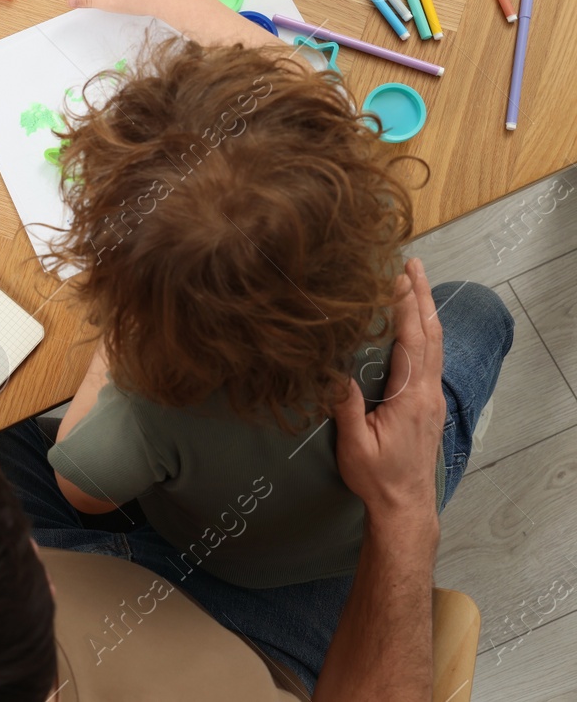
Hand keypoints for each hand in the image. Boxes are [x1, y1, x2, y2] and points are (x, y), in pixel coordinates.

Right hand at [331, 258, 445, 534]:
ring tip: (416, 282)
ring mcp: (431, 398)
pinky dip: (425, 331)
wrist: (406, 506)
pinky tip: (417, 324)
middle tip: (413, 263)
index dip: (405, 308)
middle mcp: (427, 392)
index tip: (398, 277)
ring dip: (425, 311)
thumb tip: (335, 371)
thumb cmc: (377, 478)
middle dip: (421, 297)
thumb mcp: (354, 445)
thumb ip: (346, 407)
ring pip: (434, 345)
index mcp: (410, 397)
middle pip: (430, 335)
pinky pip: (431, 358)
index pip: (411, 342)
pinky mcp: (428, 404)